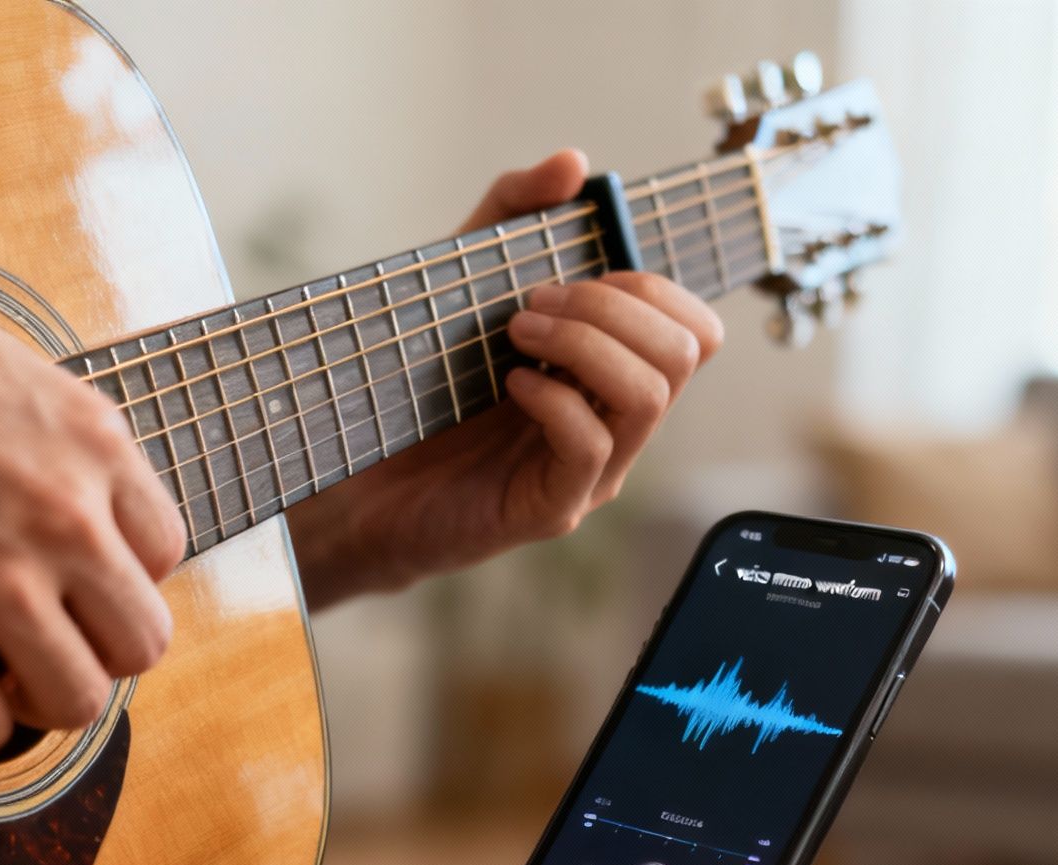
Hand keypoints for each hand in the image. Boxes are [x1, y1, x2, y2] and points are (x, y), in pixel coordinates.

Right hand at [0, 265, 185, 752]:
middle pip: (141, 642)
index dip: (116, 580)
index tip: (73, 584)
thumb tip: (58, 497)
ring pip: (79, 701)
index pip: (164, 553)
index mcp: (93, 445)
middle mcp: (69, 519)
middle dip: (94, 651)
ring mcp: (2, 583)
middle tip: (41, 643)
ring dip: (35, 698)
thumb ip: (47, 446)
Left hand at [286, 149, 723, 608]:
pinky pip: (590, 445)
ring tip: (516, 334)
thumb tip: (574, 163)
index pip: (695, 328)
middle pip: (685, 352)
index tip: (570, 276)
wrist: (362, 481)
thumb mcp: (462, 279)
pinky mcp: (553, 508)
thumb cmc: (419, 386)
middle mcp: (619, 424)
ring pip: (650, 395)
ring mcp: (594, 472)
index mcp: (615, 375)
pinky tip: (507, 382)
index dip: (650, 288)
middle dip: (610, 308)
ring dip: (584, 344)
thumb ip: (513, 214)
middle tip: (530, 304)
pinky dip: (552, 398)